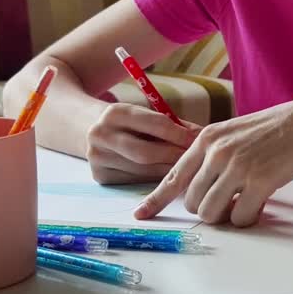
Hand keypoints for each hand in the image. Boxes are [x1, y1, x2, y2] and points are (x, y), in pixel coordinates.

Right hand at [86, 103, 201, 183]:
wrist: (88, 127)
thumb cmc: (130, 121)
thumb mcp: (145, 114)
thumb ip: (174, 124)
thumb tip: (204, 136)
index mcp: (115, 113)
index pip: (155, 124)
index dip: (180, 134)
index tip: (199, 140)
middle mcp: (101, 135)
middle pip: (146, 153)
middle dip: (174, 157)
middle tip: (198, 160)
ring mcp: (97, 157)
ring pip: (142, 170)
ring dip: (168, 171)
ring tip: (188, 170)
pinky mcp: (100, 176)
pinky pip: (135, 180)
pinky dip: (154, 180)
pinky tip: (169, 178)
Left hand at [133, 93, 292, 226]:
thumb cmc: (278, 128)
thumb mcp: (236, 132)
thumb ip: (214, 154)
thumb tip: (201, 187)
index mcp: (207, 138)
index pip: (174, 175)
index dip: (156, 199)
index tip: (142, 215)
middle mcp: (217, 152)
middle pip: (192, 201)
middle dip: (209, 208)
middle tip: (231, 202)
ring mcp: (237, 166)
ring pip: (212, 212)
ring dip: (227, 216)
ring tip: (246, 202)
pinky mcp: (260, 181)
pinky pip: (240, 217)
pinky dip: (248, 218)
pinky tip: (262, 204)